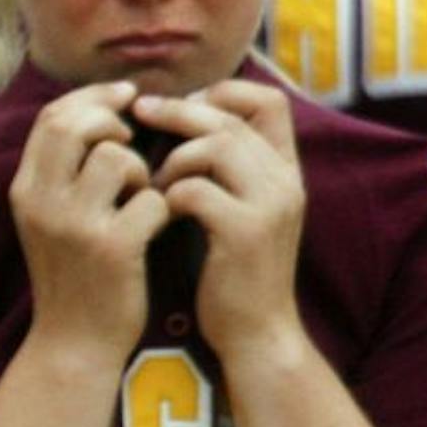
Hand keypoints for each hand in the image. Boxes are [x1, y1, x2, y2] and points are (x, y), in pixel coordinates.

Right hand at [11, 80, 168, 361]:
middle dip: (114, 119)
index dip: (92, 97)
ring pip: (117, 157)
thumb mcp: (50, 220)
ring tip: (141, 196)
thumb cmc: (73, 275)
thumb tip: (102, 113)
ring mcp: (75, 226)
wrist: (74, 345)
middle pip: (76, 124)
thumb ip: (64, 172)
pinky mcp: (111, 249)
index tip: (124, 97)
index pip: (52, 117)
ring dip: (141, 168)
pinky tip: (157, 227)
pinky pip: (151, 199)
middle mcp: (42, 203)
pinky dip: (163, 207)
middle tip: (135, 137)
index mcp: (25, 190)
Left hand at [132, 81, 306, 361]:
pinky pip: (196, 190)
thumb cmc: (231, 272)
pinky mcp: (244, 234)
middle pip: (229, 118)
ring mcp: (269, 206)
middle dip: (178, 112)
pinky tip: (158, 212)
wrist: (255, 334)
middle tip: (141, 114)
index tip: (182, 106)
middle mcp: (285, 181)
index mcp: (284, 170)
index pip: (268, 100)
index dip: (222, 92)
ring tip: (153, 182)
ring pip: (214, 146)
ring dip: (172, 157)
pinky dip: (168, 194)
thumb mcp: (238, 211)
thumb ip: (224, 170)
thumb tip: (178, 122)